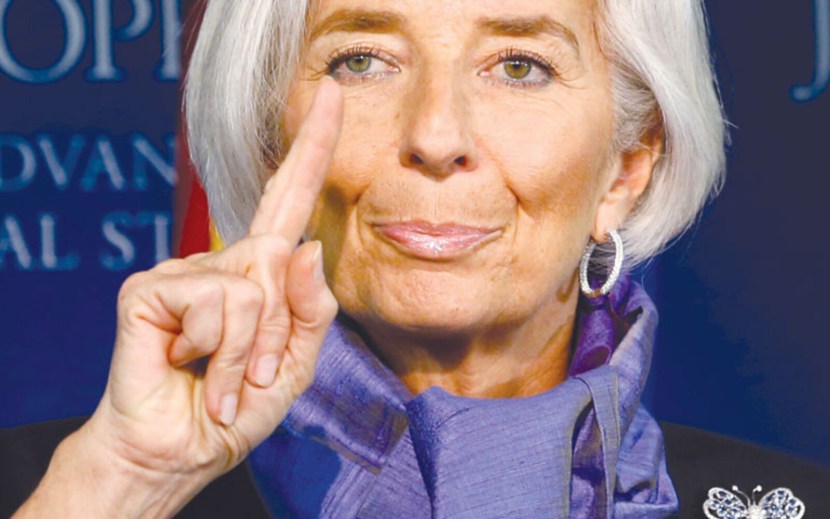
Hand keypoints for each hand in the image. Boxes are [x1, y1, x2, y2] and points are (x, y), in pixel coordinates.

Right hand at [15, 77, 343, 518]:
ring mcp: (182, 270)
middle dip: (276, 336)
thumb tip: (307, 247)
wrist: (181, 451)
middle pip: (279, 264)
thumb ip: (310, 309)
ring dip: (247, 352)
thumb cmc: (236, 407)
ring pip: (252, 290)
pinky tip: (188, 367)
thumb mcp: (294, 363)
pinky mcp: (150, 288)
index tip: (331, 94)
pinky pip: (216, 304)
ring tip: (220, 378)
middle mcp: (223, 261)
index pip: (290, 199)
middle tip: (250, 377)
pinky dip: (218, 354)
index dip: (312, 147)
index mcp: (260, 274)